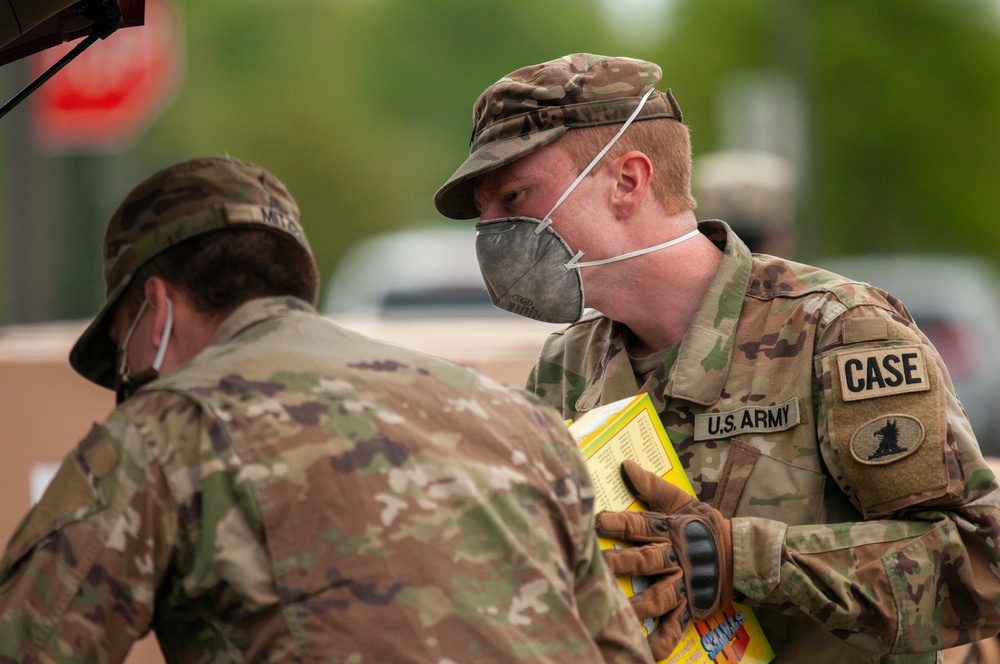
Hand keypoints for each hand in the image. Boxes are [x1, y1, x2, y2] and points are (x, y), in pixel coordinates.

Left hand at [594, 460, 733, 658]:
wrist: (742, 553)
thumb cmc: (704, 525)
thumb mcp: (681, 500)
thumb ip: (652, 485)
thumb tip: (626, 465)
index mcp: (667, 531)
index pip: (639, 526)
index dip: (618, 523)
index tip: (596, 522)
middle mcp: (674, 558)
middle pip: (645, 561)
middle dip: (622, 564)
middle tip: (597, 567)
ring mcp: (682, 584)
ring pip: (658, 595)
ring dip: (638, 605)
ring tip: (617, 614)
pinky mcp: (691, 605)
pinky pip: (676, 625)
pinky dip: (664, 639)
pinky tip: (649, 652)